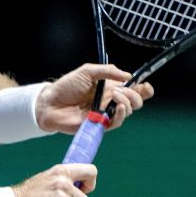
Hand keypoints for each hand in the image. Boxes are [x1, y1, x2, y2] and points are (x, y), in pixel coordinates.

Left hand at [36, 63, 153, 133]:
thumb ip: (107, 71)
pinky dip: (120, 115)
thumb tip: (128, 76)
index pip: (134, 90)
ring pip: (127, 112)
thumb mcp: (87, 71)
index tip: (145, 86)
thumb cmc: (66, 86)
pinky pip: (116, 123)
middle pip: (135, 102)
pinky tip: (117, 107)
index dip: (144, 89)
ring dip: (127, 103)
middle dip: (136, 96)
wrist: (50, 102)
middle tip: (122, 91)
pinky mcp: (99, 125)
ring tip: (114, 96)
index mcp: (110, 88)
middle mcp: (110, 101)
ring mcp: (105, 113)